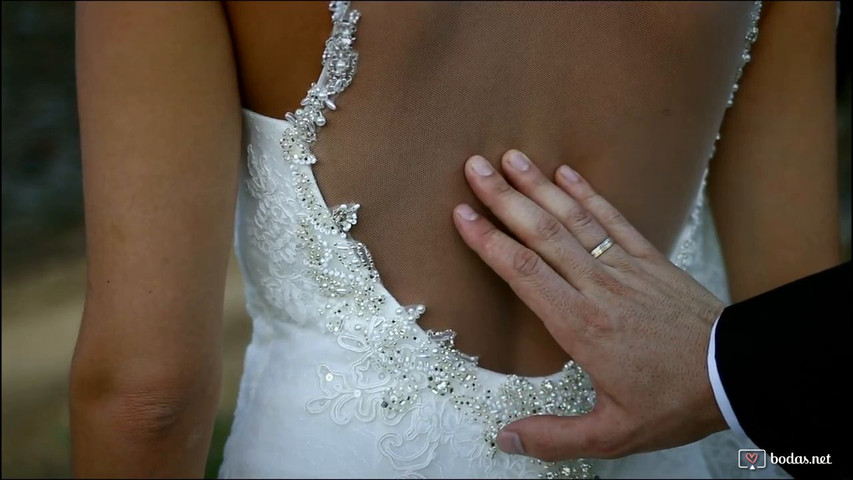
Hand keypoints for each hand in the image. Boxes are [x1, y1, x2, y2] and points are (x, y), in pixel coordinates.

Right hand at [452, 150, 728, 461]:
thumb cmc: (674, 401)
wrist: (737, 373)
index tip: (462, 215)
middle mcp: (597, 288)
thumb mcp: (613, 434)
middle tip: (473, 167)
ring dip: (539, 186)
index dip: (489, 241)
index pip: (524, 272)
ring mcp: (625, 268)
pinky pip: (614, 219)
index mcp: (580, 327)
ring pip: (574, 219)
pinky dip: (589, 193)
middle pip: (542, 234)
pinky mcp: (649, 260)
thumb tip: (505, 438)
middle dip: (504, 198)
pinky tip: (566, 173)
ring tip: (510, 157)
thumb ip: (556, 436)